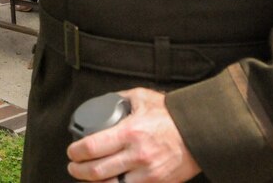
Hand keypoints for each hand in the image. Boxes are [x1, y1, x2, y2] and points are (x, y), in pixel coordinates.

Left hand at [66, 88, 200, 182]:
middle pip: (97, 171)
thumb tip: (102, 102)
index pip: (93, 147)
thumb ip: (120, 98)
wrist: (200, 133)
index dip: (76, 152)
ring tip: (88, 178)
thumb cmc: (171, 115)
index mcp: (130, 132)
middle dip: (79, 171)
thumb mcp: (142, 97)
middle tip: (74, 167)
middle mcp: (137, 155)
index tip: (71, 152)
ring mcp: (148, 173)